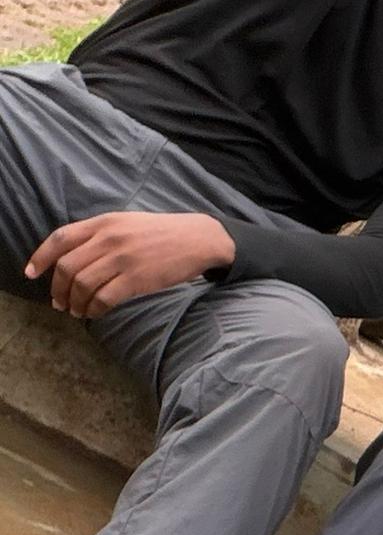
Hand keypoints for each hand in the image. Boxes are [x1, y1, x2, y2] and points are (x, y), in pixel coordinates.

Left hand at [26, 211, 234, 316]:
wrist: (200, 239)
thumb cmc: (163, 233)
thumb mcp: (128, 222)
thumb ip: (100, 234)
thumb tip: (72, 256)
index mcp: (104, 222)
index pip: (60, 239)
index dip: (40, 258)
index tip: (31, 274)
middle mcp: (109, 238)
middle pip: (67, 267)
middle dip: (57, 289)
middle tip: (59, 302)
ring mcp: (123, 259)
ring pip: (82, 285)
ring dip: (74, 303)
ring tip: (76, 311)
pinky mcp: (137, 279)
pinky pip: (103, 298)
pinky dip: (93, 309)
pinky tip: (94, 312)